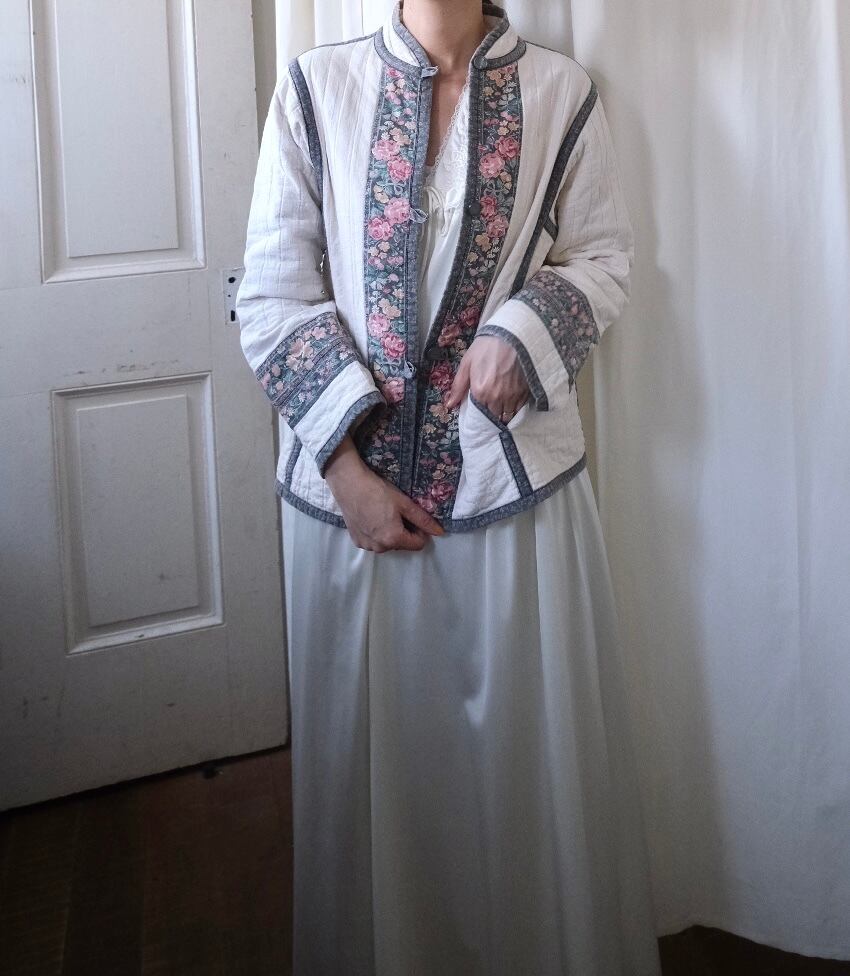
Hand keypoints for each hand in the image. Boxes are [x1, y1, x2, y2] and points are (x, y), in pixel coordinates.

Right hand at [324, 435, 445, 551]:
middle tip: (396, 512)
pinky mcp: (356, 541)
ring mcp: (366, 546)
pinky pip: (374, 542)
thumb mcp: (404, 503)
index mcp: (393, 539)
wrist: (349, 484)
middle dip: (404, 532)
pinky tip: (371, 518)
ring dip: (390, 534)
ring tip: (382, 514)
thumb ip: (423, 520)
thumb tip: (440, 532)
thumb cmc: (378, 491)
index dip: (420, 531)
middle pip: (402, 545)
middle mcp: (379, 547)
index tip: (413, 516)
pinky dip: (376, 533)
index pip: (418, 544)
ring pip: (387, 544)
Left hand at [445, 335, 528, 421]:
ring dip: (505, 413)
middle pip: (495, 416)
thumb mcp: (467, 364)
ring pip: (508, 414)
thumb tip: (449, 405)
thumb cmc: (486, 347)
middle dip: (492, 414)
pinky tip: (512, 399)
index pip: (480, 414)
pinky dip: (516, 406)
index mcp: (480, 392)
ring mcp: (512, 395)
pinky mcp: (525, 390)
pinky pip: (520, 407)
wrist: (510, 335)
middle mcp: (497, 397)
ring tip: (502, 406)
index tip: (481, 410)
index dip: (480, 413)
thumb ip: (458, 387)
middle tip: (492, 407)